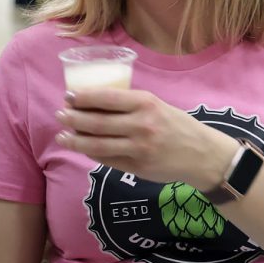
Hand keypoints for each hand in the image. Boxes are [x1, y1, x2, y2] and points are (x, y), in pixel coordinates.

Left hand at [56, 88, 237, 188]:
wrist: (204, 155)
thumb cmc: (179, 127)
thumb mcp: (160, 107)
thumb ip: (132, 107)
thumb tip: (95, 104)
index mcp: (147, 104)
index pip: (107, 98)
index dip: (83, 97)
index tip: (68, 96)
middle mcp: (141, 125)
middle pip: (96, 122)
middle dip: (72, 118)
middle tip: (60, 115)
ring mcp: (138, 148)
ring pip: (96, 144)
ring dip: (75, 139)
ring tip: (62, 135)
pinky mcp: (136, 166)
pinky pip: (106, 159)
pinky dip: (90, 153)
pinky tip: (82, 148)